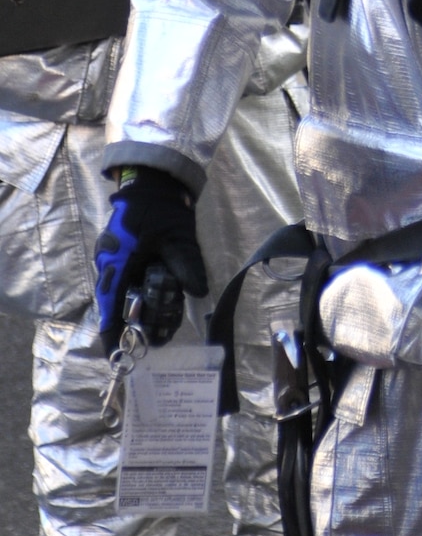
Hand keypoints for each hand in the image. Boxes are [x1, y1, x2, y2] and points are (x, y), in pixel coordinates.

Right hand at [94, 167, 208, 355]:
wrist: (153, 179)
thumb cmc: (161, 208)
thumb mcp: (177, 238)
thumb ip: (186, 265)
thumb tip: (199, 293)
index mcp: (117, 261)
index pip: (110, 307)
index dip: (112, 334)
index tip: (118, 357)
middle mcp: (109, 262)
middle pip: (112, 304)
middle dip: (126, 326)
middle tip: (147, 343)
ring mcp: (111, 256)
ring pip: (117, 292)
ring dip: (130, 310)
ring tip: (152, 327)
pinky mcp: (120, 251)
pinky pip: (122, 280)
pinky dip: (133, 294)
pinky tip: (151, 301)